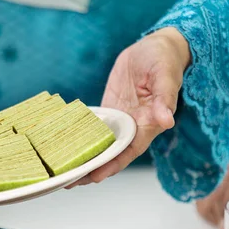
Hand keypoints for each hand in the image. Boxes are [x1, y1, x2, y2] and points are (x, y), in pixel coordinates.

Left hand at [67, 27, 190, 187]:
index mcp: (148, 123)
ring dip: (84, 158)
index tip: (96, 176)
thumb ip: (165, 98)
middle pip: (111, 154)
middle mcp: (133, 126)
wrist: (156, 47)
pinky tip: (63, 145)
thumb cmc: (164, 61)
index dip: (112, 164)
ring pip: (100, 144)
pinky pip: (94, 127)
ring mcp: (120, 119)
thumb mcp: (165, 76)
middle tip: (69, 182)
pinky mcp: (109, 109)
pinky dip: (81, 138)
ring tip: (62, 172)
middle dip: (91, 168)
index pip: (129, 151)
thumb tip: (166, 120)